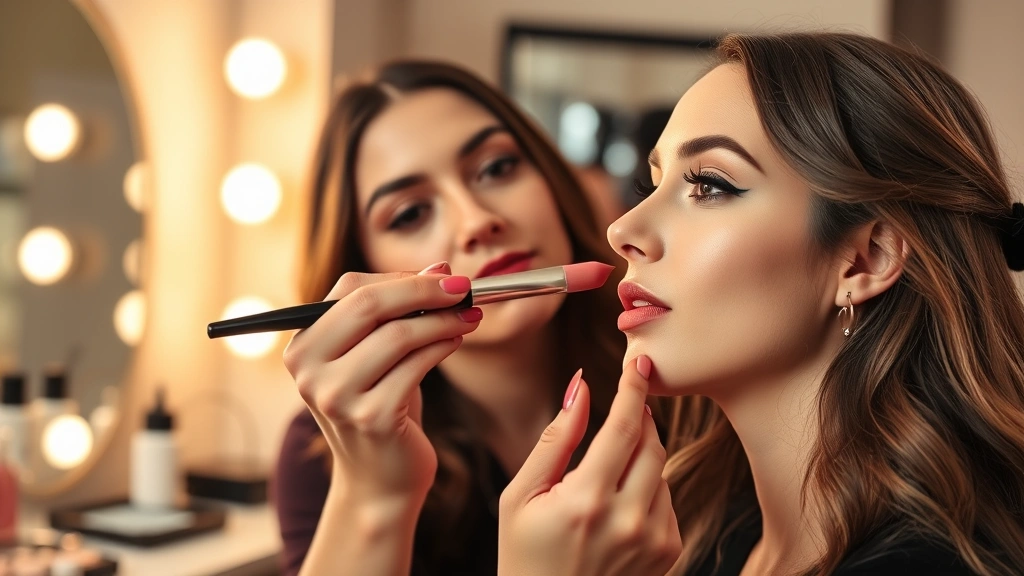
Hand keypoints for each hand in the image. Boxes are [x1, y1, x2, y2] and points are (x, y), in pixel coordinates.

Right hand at [283, 262, 481, 504]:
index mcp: (303, 347)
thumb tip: (438, 269)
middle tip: (464, 289)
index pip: (350, 290)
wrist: (380, 480)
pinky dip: (444, 346)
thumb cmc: (381, 407)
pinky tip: (456, 341)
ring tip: (469, 318)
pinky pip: (417, 365)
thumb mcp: (378, 355)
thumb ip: (399, 312)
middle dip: (424, 291)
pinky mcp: (371, 418)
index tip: (444, 277)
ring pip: (399, 334)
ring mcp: (337, 397)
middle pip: (369, 305)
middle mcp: (309, 371)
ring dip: (443, 320)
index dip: (401, 277)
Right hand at [498, 357, 680, 575]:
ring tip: (606, 474)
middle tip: (625, 407)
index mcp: (586, 501)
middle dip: (639, 417)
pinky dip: (648, 489)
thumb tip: (580, 386)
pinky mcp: (668, 554)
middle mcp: (627, 521)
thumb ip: (555, 439)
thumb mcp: (522, 495)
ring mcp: (652, 541)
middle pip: (651, 443)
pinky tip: (618, 506)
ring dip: (640, 456)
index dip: (633, 388)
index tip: (640, 362)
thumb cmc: (524, 553)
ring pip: (661, 470)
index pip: (623, 427)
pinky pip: (667, 499)